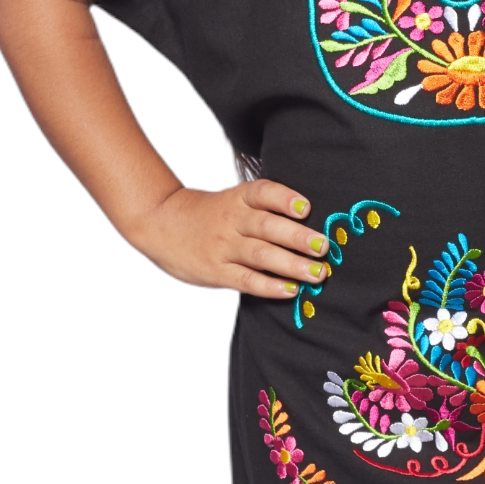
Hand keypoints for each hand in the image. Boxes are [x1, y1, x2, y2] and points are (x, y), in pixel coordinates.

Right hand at [125, 179, 330, 295]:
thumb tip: (310, 222)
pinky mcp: (216, 271)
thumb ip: (264, 208)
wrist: (160, 223)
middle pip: (267, 227)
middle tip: (324, 247)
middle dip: (298, 238)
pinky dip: (270, 286)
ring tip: (318, 273)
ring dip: (292, 265)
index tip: (305, 208)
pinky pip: (246, 280)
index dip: (284, 199)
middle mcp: (231, 220)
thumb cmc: (209, 213)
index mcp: (238, 198)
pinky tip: (290, 290)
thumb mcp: (232, 200)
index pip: (263, 193)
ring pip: (261, 255)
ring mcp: (222, 247)